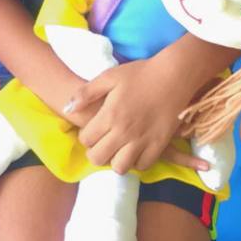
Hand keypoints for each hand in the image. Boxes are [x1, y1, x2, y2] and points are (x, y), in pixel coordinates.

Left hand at [63, 57, 210, 175]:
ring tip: (118, 148)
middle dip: (96, 152)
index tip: (93, 130)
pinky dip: (136, 161)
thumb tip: (67, 109)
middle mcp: (124, 131)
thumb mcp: (109, 76)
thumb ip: (86, 93)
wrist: (173, 76)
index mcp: (110, 114)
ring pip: (120, 167)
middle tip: (103, 142)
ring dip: (116, 160)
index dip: (86, 136)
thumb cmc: (140, 73)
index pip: (86, 139)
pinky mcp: (159, 145)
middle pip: (98, 158)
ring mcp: (142, 140)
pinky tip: (135, 149)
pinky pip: (143, 166)